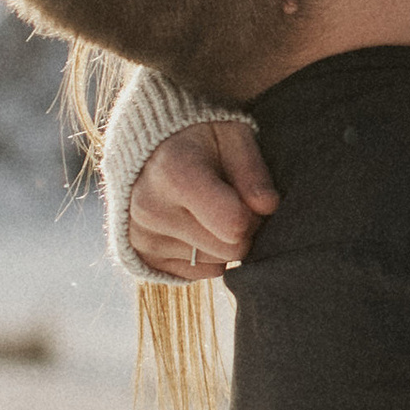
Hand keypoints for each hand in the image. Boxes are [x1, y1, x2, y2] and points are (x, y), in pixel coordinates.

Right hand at [127, 119, 280, 275]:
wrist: (149, 147)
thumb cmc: (199, 137)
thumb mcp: (232, 135)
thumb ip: (252, 171)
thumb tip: (267, 207)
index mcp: (172, 174)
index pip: (236, 224)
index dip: (253, 213)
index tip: (245, 193)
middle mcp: (149, 209)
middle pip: (230, 249)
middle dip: (242, 229)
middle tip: (230, 201)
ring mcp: (141, 236)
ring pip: (216, 264)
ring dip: (222, 241)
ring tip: (207, 208)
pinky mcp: (141, 255)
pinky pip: (197, 273)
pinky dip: (204, 253)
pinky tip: (194, 224)